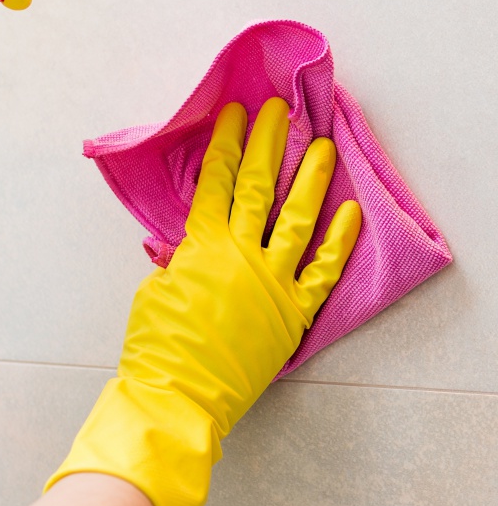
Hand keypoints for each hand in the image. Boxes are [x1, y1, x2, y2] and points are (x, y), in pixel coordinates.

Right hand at [45, 97, 361, 505]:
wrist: (178, 394)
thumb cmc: (157, 343)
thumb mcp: (156, 289)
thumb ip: (178, 259)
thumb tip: (186, 246)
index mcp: (201, 244)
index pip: (215, 180)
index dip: (225, 143)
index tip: (234, 113)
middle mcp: (240, 253)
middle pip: (257, 186)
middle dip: (268, 143)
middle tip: (278, 111)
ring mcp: (271, 281)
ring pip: (296, 219)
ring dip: (311, 179)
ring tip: (323, 146)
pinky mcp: (293, 312)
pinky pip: (322, 272)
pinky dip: (338, 243)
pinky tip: (351, 214)